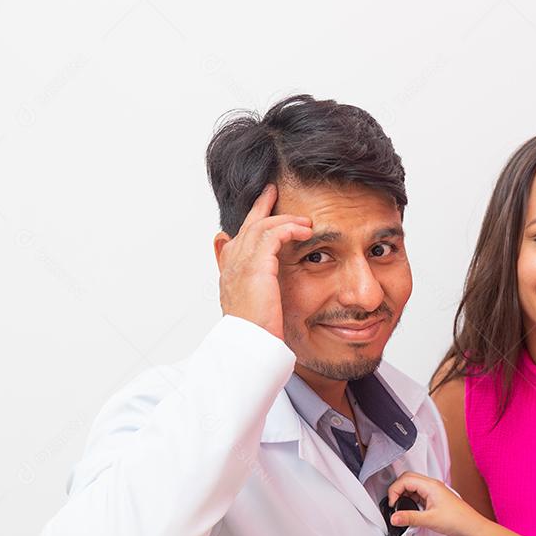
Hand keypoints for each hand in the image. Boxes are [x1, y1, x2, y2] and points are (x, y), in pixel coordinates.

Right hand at [215, 184, 313, 339]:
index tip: (262, 209)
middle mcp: (231, 263)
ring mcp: (240, 262)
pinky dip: (289, 228)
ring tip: (304, 220)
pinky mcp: (256, 264)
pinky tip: (305, 230)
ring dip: (284, 219)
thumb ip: (257, 288)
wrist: (249, 344)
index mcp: (230, 273)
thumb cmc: (256, 333)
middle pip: (247, 225)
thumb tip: (263, 281)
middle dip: (260, 206)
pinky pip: (273, 234)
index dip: (250, 221)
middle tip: (272, 191)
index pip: (239, 239)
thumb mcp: (254, 307)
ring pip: (261, 226)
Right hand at [387, 472, 484, 535]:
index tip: (393, 504)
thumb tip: (394, 517)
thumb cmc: (458, 520)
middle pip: (408, 479)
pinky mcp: (435, 500)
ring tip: (401, 509)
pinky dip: (411, 501)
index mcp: (431, 485)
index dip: (395, 490)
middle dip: (397, 490)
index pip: (405, 479)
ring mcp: (434, 492)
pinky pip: (418, 495)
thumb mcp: (429, 520)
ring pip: (413, 487)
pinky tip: (411, 511)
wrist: (471, 527)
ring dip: (404, 495)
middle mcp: (432, 486)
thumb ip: (409, 518)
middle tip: (394, 504)